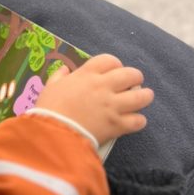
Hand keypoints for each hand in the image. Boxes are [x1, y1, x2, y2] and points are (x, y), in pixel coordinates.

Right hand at [34, 54, 153, 145]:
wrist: (52, 134)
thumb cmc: (48, 109)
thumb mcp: (50, 88)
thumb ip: (59, 77)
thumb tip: (65, 69)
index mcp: (87, 74)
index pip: (110, 60)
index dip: (115, 65)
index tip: (113, 72)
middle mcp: (104, 86)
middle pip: (131, 74)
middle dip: (135, 78)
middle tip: (132, 84)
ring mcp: (113, 106)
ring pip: (141, 96)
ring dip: (144, 96)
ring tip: (142, 99)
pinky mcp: (117, 125)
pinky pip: (138, 120)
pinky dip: (138, 121)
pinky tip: (134, 121)